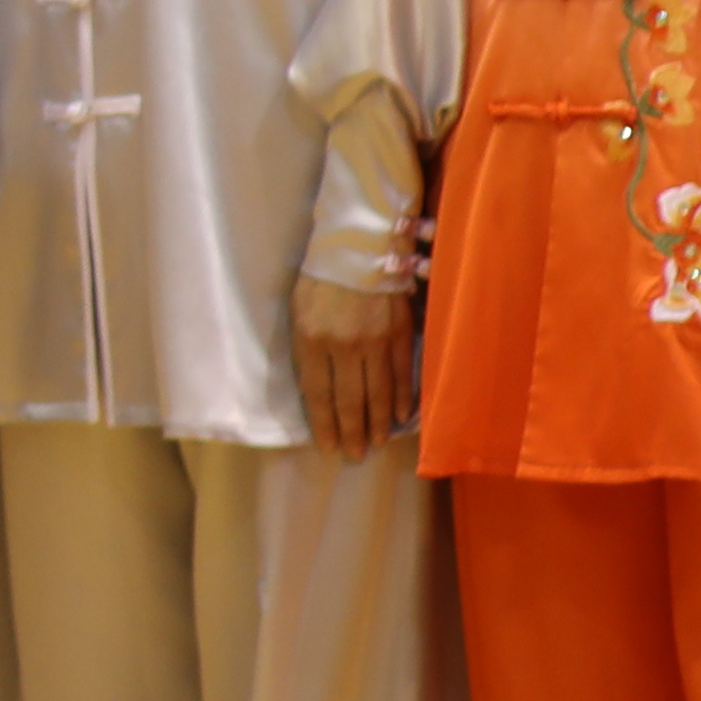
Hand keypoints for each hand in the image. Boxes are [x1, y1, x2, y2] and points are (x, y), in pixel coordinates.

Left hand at [293, 267, 418, 460]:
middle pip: (350, 401)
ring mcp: (376, 340)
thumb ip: (308, 352)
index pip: (319, 395)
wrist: (357, 245)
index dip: (325, 425)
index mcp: (312, 341)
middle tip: (356, 455)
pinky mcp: (400, 332)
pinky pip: (402, 373)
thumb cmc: (318, 281)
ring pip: (378, 392)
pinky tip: (401, 414)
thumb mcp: (298, 315)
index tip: (329, 447)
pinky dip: (402, 397)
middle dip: (353, 432)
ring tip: (377, 443)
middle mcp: (345, 346)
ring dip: (378, 422)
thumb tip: (320, 390)